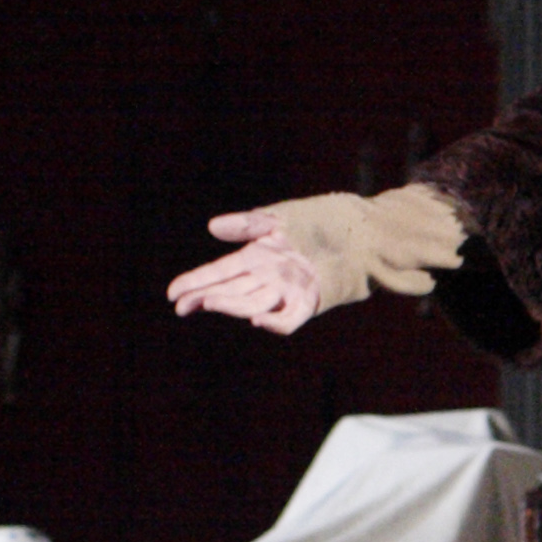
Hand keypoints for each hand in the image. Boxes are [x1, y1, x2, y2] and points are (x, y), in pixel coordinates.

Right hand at [167, 186, 465, 332]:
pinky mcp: (311, 302)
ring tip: (207, 302)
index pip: (220, 272)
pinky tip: (256, 321)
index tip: (172, 293)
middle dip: (205, 297)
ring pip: (252, 305)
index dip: (195, 282)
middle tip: (182, 305)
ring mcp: (289, 291)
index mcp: (258, 256)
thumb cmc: (327, 219)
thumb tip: (212, 227)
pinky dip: (274, 324)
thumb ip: (250, 223)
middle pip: (231, 291)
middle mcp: (269, 277)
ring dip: (230, 306)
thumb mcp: (284, 218)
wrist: (368, 231)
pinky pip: (288, 320)